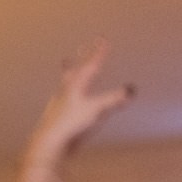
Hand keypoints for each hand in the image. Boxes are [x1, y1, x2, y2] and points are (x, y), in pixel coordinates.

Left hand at [25, 39, 133, 162]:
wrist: (50, 142)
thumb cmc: (73, 124)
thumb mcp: (97, 111)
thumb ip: (114, 100)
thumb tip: (131, 90)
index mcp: (76, 85)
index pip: (90, 64)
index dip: (99, 52)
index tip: (104, 39)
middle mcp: (66, 89)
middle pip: (76, 68)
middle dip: (83, 56)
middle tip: (85, 45)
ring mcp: (61, 101)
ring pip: (66, 79)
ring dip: (70, 68)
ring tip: (67, 61)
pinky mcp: (59, 113)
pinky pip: (64, 94)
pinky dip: (68, 87)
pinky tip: (66, 93)